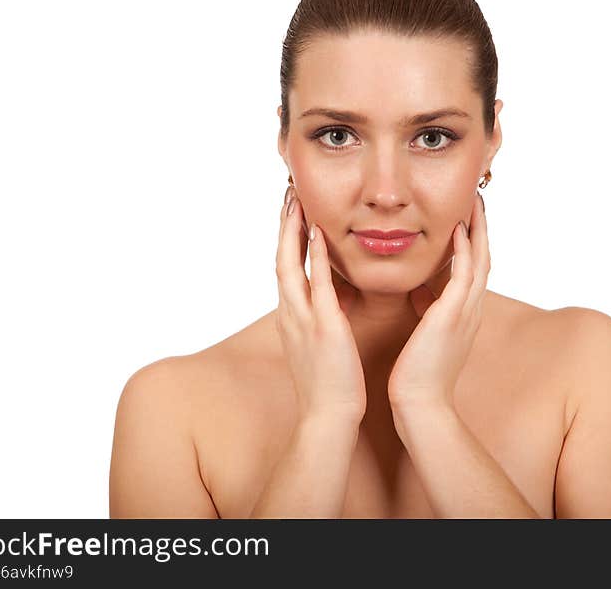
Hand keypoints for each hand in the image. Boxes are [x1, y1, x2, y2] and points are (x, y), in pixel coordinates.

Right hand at [274, 187, 365, 421]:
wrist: (328, 417)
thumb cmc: (330, 383)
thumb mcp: (321, 343)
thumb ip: (321, 318)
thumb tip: (331, 299)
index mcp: (292, 316)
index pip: (284, 268)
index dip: (285, 238)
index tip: (291, 211)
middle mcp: (290, 313)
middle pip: (279, 258)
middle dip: (282, 225)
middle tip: (288, 194)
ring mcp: (302, 319)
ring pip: (288, 265)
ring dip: (291, 231)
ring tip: (296, 201)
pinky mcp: (322, 327)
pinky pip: (316, 286)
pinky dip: (314, 258)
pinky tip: (318, 234)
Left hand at [387, 191, 489, 409]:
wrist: (419, 405)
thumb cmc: (418, 375)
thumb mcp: (426, 335)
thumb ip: (428, 311)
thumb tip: (421, 294)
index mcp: (463, 314)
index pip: (474, 269)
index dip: (474, 241)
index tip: (467, 216)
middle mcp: (471, 310)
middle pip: (484, 258)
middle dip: (482, 228)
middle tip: (478, 199)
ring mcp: (465, 313)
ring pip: (480, 261)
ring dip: (478, 230)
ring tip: (474, 202)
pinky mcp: (452, 317)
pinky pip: (464, 276)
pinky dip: (464, 251)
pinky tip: (458, 229)